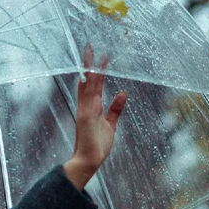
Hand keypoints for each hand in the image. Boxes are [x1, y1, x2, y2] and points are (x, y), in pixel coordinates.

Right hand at [67, 43, 126, 181]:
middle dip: (89, 64)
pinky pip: (88, 96)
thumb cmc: (97, 146)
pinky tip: (92, 73)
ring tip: (91, 53)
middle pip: (88, 80)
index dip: (97, 71)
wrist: (88, 161)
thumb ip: (115, 109)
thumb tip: (123, 93)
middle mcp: (86, 106)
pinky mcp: (86, 115)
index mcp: (91, 108)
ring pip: (88, 84)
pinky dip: (90, 84)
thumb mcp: (110, 126)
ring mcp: (85, 110)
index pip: (94, 85)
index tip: (100, 57)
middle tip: (90, 46)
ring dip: (89, 69)